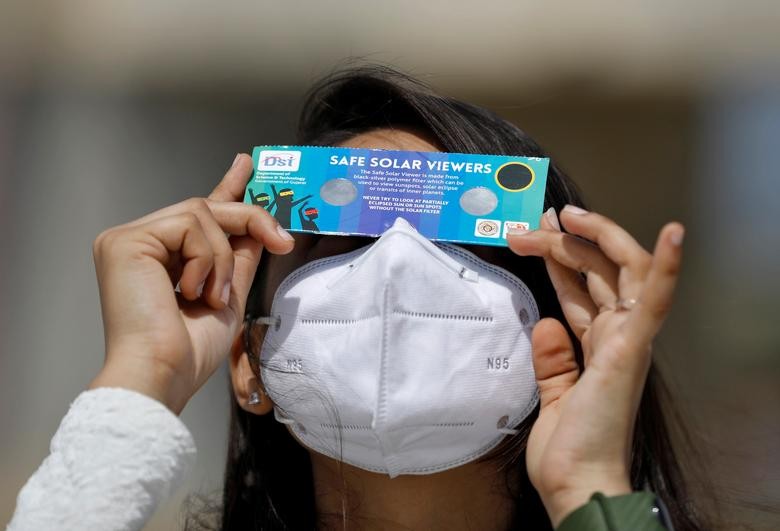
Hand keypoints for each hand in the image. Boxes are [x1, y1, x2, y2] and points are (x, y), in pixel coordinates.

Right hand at [89, 154, 294, 413]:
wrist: (163, 373)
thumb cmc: (189, 350)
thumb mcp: (228, 294)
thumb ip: (238, 256)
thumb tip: (261, 225)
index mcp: (160, 257)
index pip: (198, 215)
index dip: (226, 189)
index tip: (246, 164)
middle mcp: (140, 243)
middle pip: (206, 208)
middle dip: (250, 220)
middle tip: (282, 240)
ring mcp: (128, 239)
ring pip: (202, 213)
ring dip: (222, 257)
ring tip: (212, 297)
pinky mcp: (125, 240)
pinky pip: (189, 225)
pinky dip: (205, 259)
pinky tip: (191, 291)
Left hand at [507, 205, 683, 525]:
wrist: (577, 484)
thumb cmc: (569, 448)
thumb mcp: (553, 394)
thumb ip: (552, 360)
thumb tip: (546, 322)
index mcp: (599, 346)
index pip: (580, 289)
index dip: (560, 258)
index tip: (535, 231)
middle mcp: (617, 336)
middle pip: (597, 272)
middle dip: (565, 241)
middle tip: (534, 221)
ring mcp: (627, 340)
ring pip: (621, 271)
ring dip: (595, 238)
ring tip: (563, 215)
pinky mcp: (631, 349)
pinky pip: (654, 302)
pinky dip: (665, 267)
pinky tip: (673, 234)